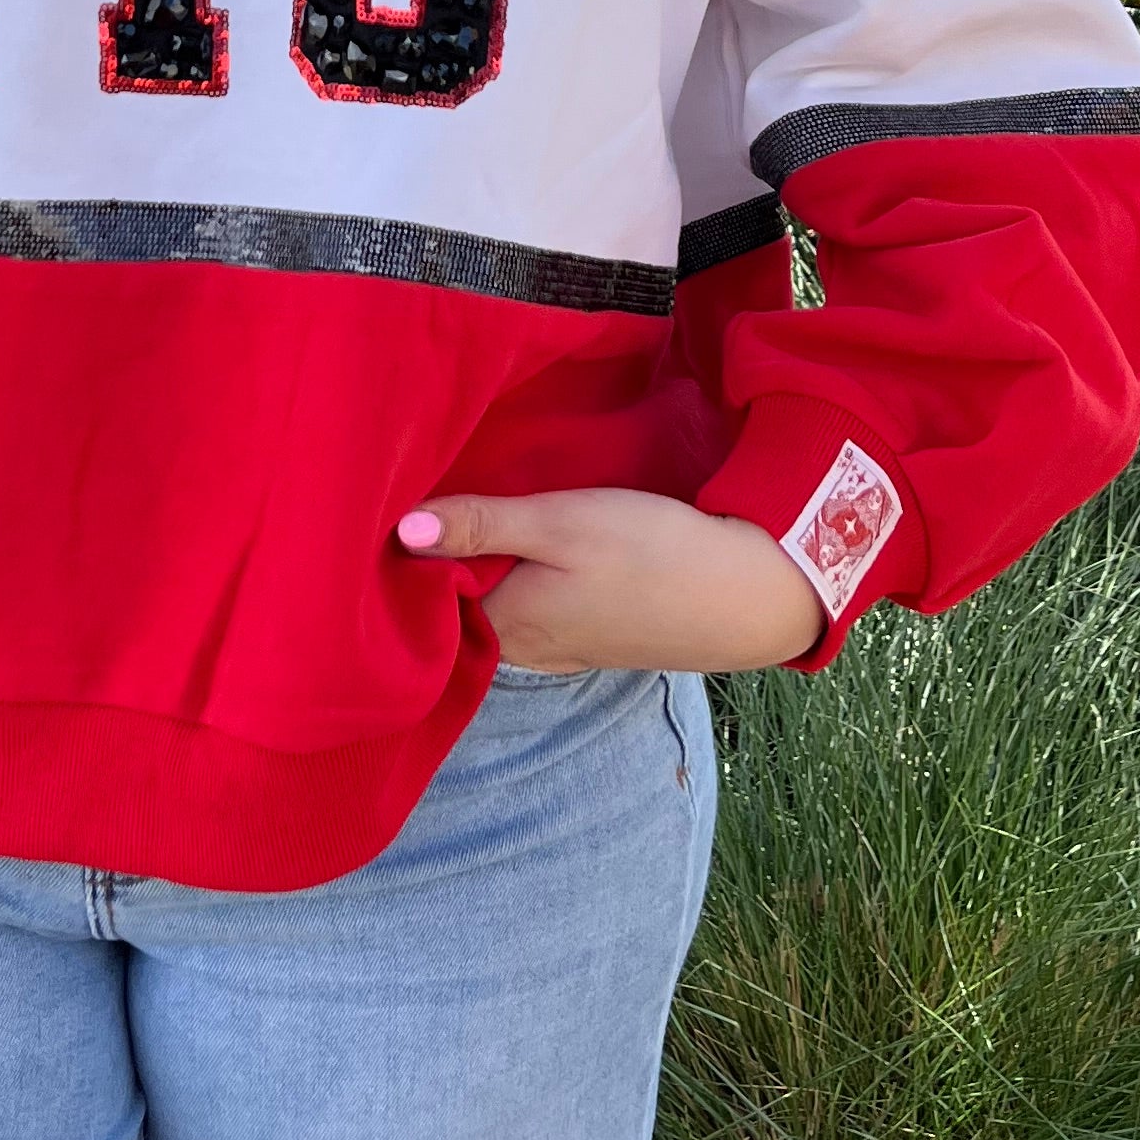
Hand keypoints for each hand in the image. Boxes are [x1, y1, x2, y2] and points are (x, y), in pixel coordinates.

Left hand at [397, 486, 827, 673]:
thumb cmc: (651, 553)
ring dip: (484, 564)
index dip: (407, 553)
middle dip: (441, 557)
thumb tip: (399, 531)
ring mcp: (560, 646)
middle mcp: (523, 647)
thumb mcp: (559, 523)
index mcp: (504, 625)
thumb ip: (481, 525)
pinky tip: (528, 542)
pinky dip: (521, 576)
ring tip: (473, 508)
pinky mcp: (591, 634)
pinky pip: (533, 605)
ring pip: (499, 600)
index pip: (425, 597)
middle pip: (458, 602)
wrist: (747, 595)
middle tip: (427, 492)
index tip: (392, 503)